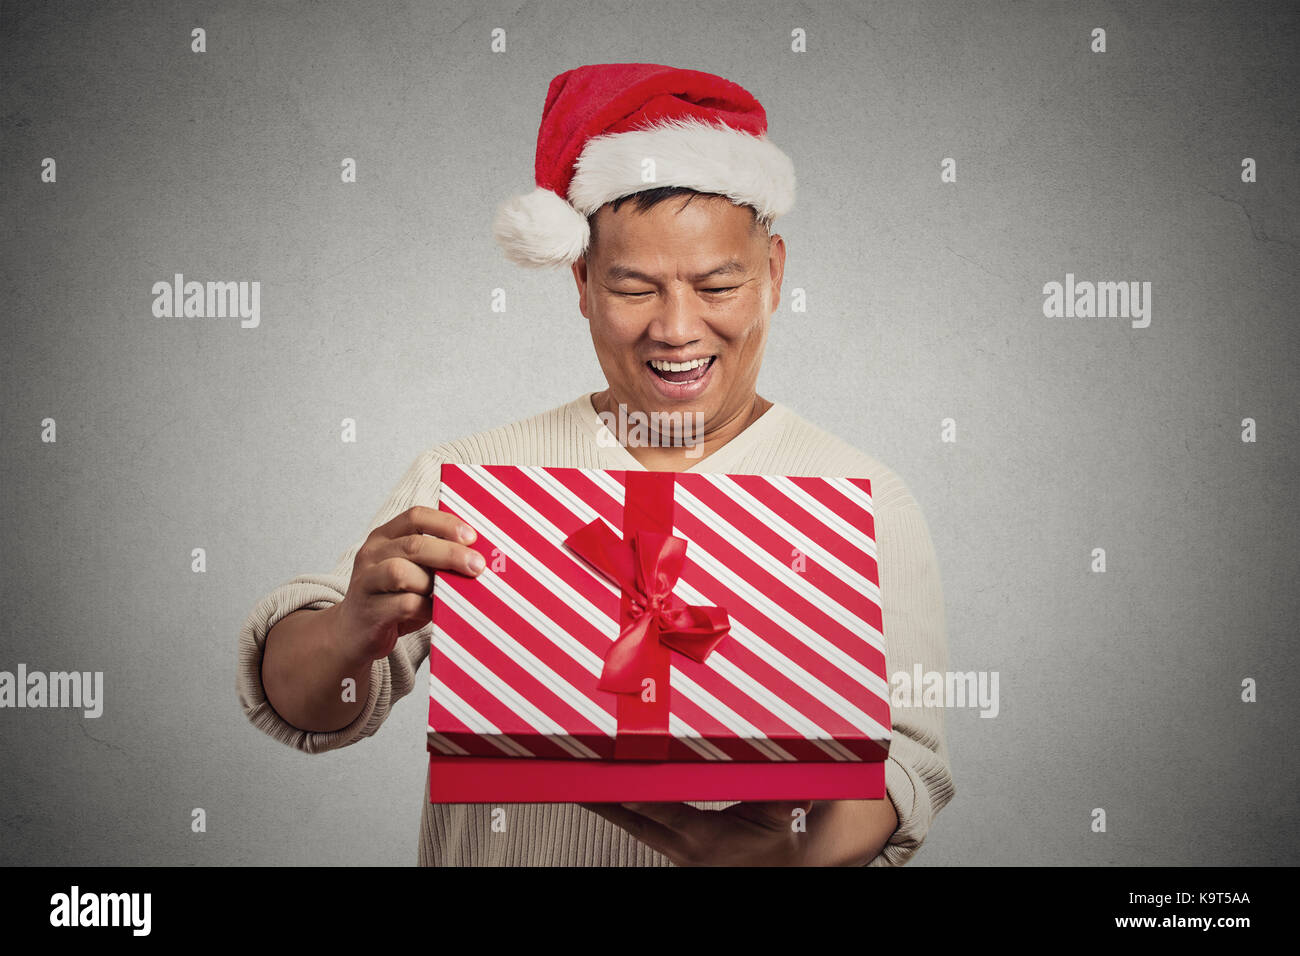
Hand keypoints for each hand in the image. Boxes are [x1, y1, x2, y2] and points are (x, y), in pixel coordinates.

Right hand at [334, 505, 484, 663]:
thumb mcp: (412, 571)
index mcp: (384, 537)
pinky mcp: (369, 611)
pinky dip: (426, 608)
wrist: (353, 633)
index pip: (415, 517)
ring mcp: (366, 582)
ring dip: (432, 583)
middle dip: (450, 554)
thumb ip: (435, 559)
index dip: (446, 524)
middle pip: (413, 545)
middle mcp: (371, 554)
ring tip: (448, 594)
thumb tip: (478, 556)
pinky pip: (403, 605)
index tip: (472, 537)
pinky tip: (436, 612)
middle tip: (477, 566)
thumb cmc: (393, 598)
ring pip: (402, 573)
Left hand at [579, 798, 898, 865]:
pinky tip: (610, 799)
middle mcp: (685, 848)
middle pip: (633, 821)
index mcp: (705, 838)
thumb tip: (786, 783)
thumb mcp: (780, 815)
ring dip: (609, 806)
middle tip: (576, 778)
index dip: (635, 795)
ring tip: (581, 785)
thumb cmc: (781, 837)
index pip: (661, 811)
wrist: (785, 863)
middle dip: (604, 801)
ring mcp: (677, 853)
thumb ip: (779, 798)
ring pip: (634, 827)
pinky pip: (643, 829)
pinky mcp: (676, 851)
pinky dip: (625, 812)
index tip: (612, 782)